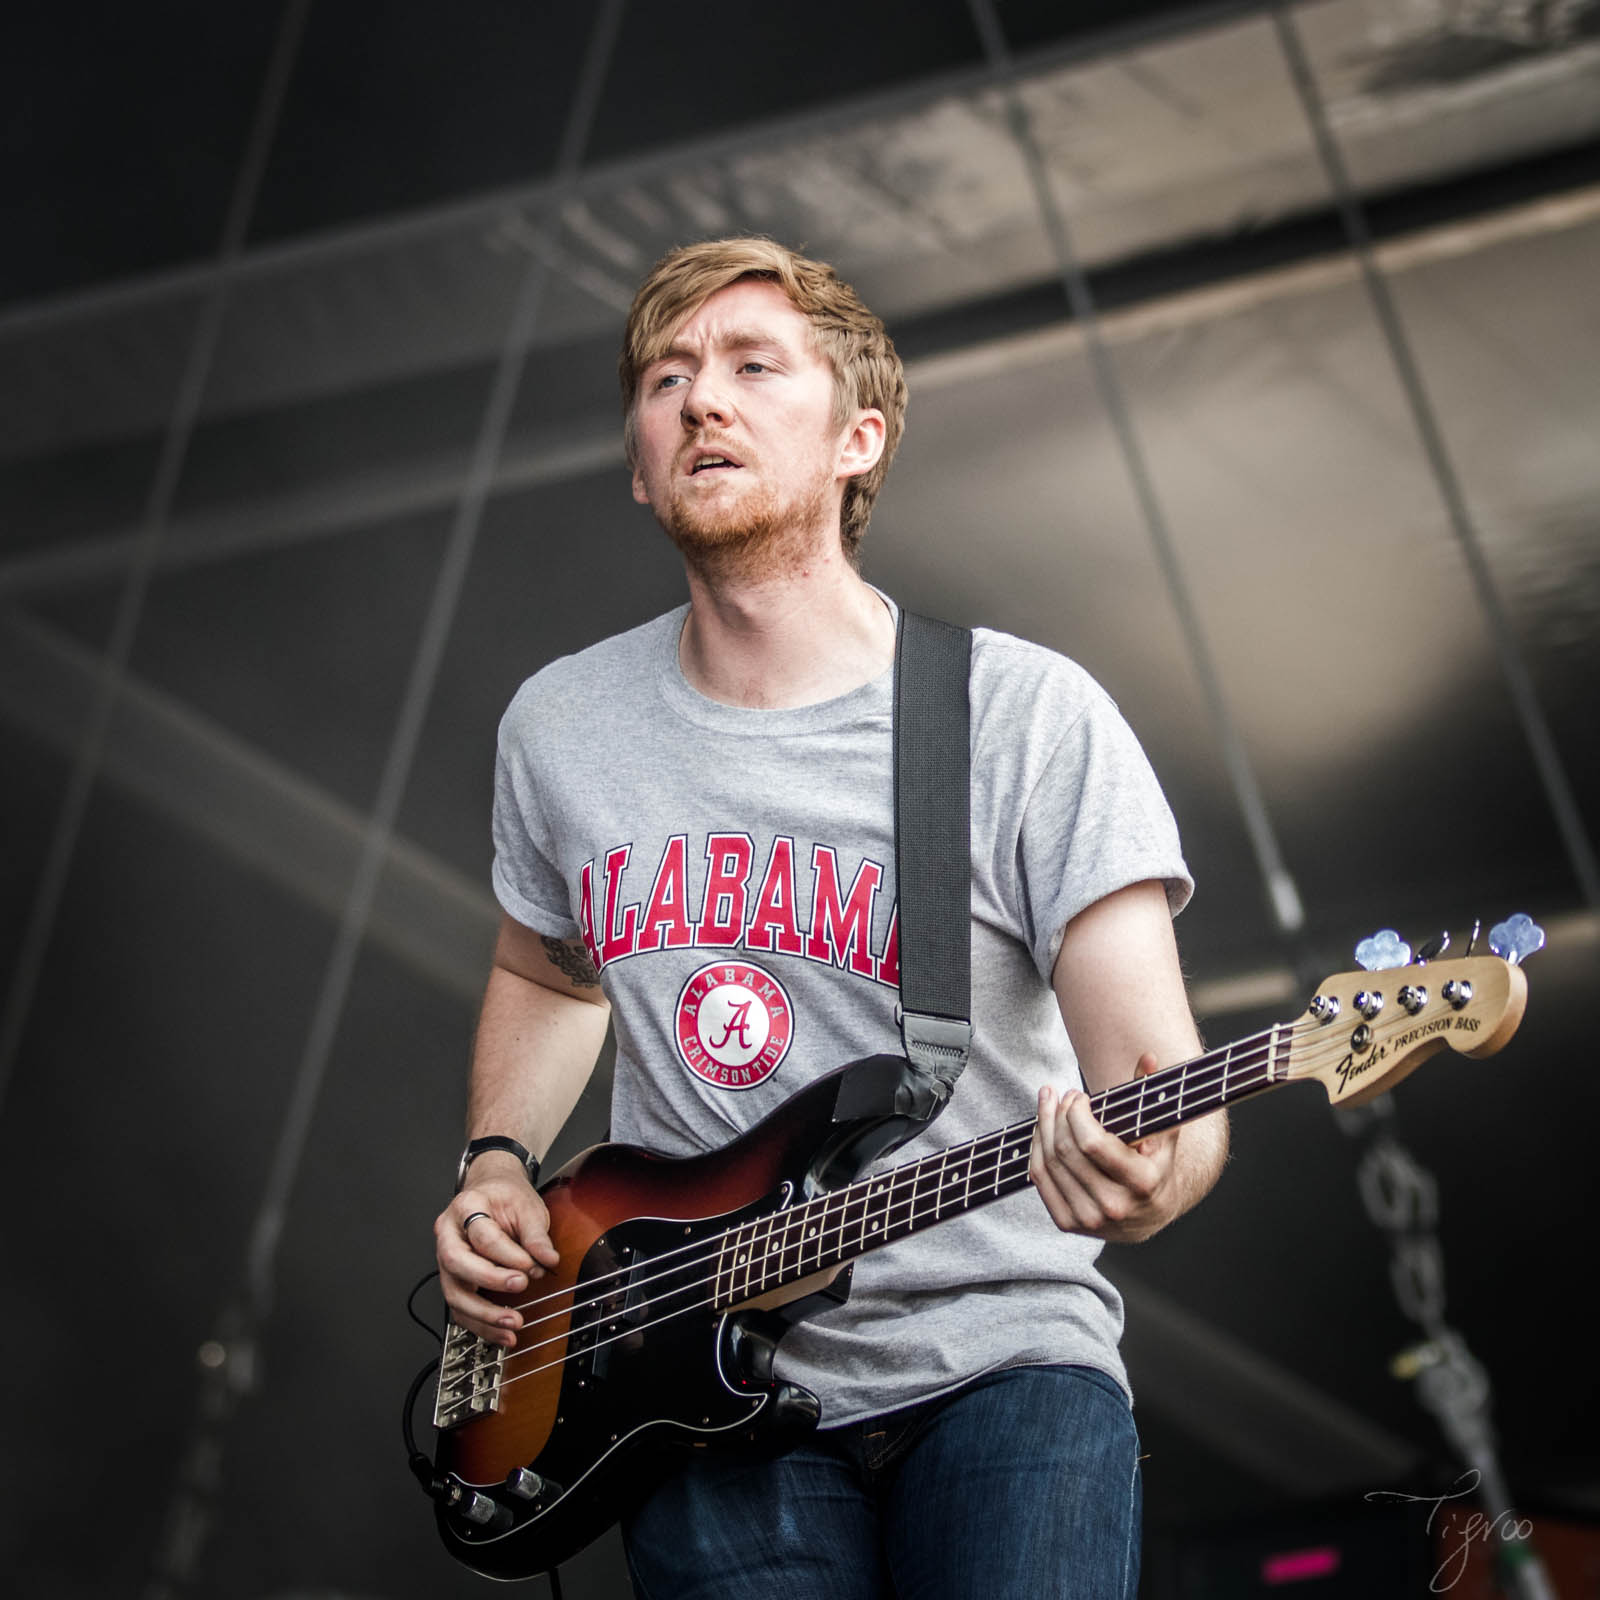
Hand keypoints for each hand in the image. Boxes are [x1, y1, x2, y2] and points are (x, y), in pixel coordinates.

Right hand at [434, 1152, 558, 1346]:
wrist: (492, 1192)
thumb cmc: (506, 1198)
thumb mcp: (527, 1206)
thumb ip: (535, 1234)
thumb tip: (548, 1260)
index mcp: (465, 1207)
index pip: (482, 1235)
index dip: (507, 1254)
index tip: (530, 1265)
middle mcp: (448, 1234)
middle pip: (458, 1263)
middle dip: (490, 1281)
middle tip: (520, 1286)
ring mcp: (446, 1260)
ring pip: (454, 1294)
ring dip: (484, 1314)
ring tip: (513, 1324)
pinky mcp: (454, 1282)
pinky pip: (461, 1310)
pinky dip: (481, 1325)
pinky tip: (503, 1335)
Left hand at [1029, 1053, 1179, 1242]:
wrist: (1152, 1211)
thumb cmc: (1156, 1163)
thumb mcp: (1161, 1130)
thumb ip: (1153, 1094)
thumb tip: (1148, 1058)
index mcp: (1142, 1184)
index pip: (1092, 1143)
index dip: (1077, 1113)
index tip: (1080, 1097)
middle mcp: (1115, 1206)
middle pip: (1066, 1150)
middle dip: (1059, 1114)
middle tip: (1064, 1095)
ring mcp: (1089, 1219)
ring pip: (1049, 1162)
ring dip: (1042, 1125)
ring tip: (1048, 1102)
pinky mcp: (1068, 1224)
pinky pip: (1040, 1179)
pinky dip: (1036, 1148)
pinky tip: (1041, 1128)